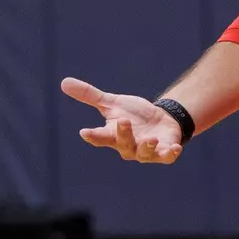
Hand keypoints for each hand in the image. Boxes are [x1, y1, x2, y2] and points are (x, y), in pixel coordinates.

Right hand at [61, 77, 182, 162]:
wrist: (160, 121)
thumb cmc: (133, 115)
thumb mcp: (112, 103)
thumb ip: (90, 96)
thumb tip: (63, 82)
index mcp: (113, 135)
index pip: (100, 136)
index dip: (93, 135)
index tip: (85, 132)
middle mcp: (129, 146)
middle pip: (123, 143)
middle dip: (123, 134)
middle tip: (122, 120)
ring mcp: (147, 151)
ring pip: (144, 152)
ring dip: (147, 146)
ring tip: (151, 138)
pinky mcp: (164, 153)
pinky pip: (167, 157)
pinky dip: (170, 153)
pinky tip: (174, 148)